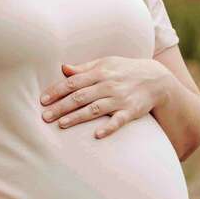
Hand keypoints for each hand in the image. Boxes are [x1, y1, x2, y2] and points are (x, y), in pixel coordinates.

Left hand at [39, 56, 168, 138]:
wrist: (156, 79)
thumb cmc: (125, 70)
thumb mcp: (106, 63)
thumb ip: (84, 68)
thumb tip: (63, 68)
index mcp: (100, 72)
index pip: (73, 82)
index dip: (57, 91)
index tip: (43, 100)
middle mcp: (108, 85)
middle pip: (80, 96)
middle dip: (61, 106)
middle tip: (45, 116)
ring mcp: (119, 99)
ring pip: (95, 109)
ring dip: (77, 117)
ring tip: (61, 124)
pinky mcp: (131, 111)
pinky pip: (118, 121)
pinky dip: (109, 127)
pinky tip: (97, 135)